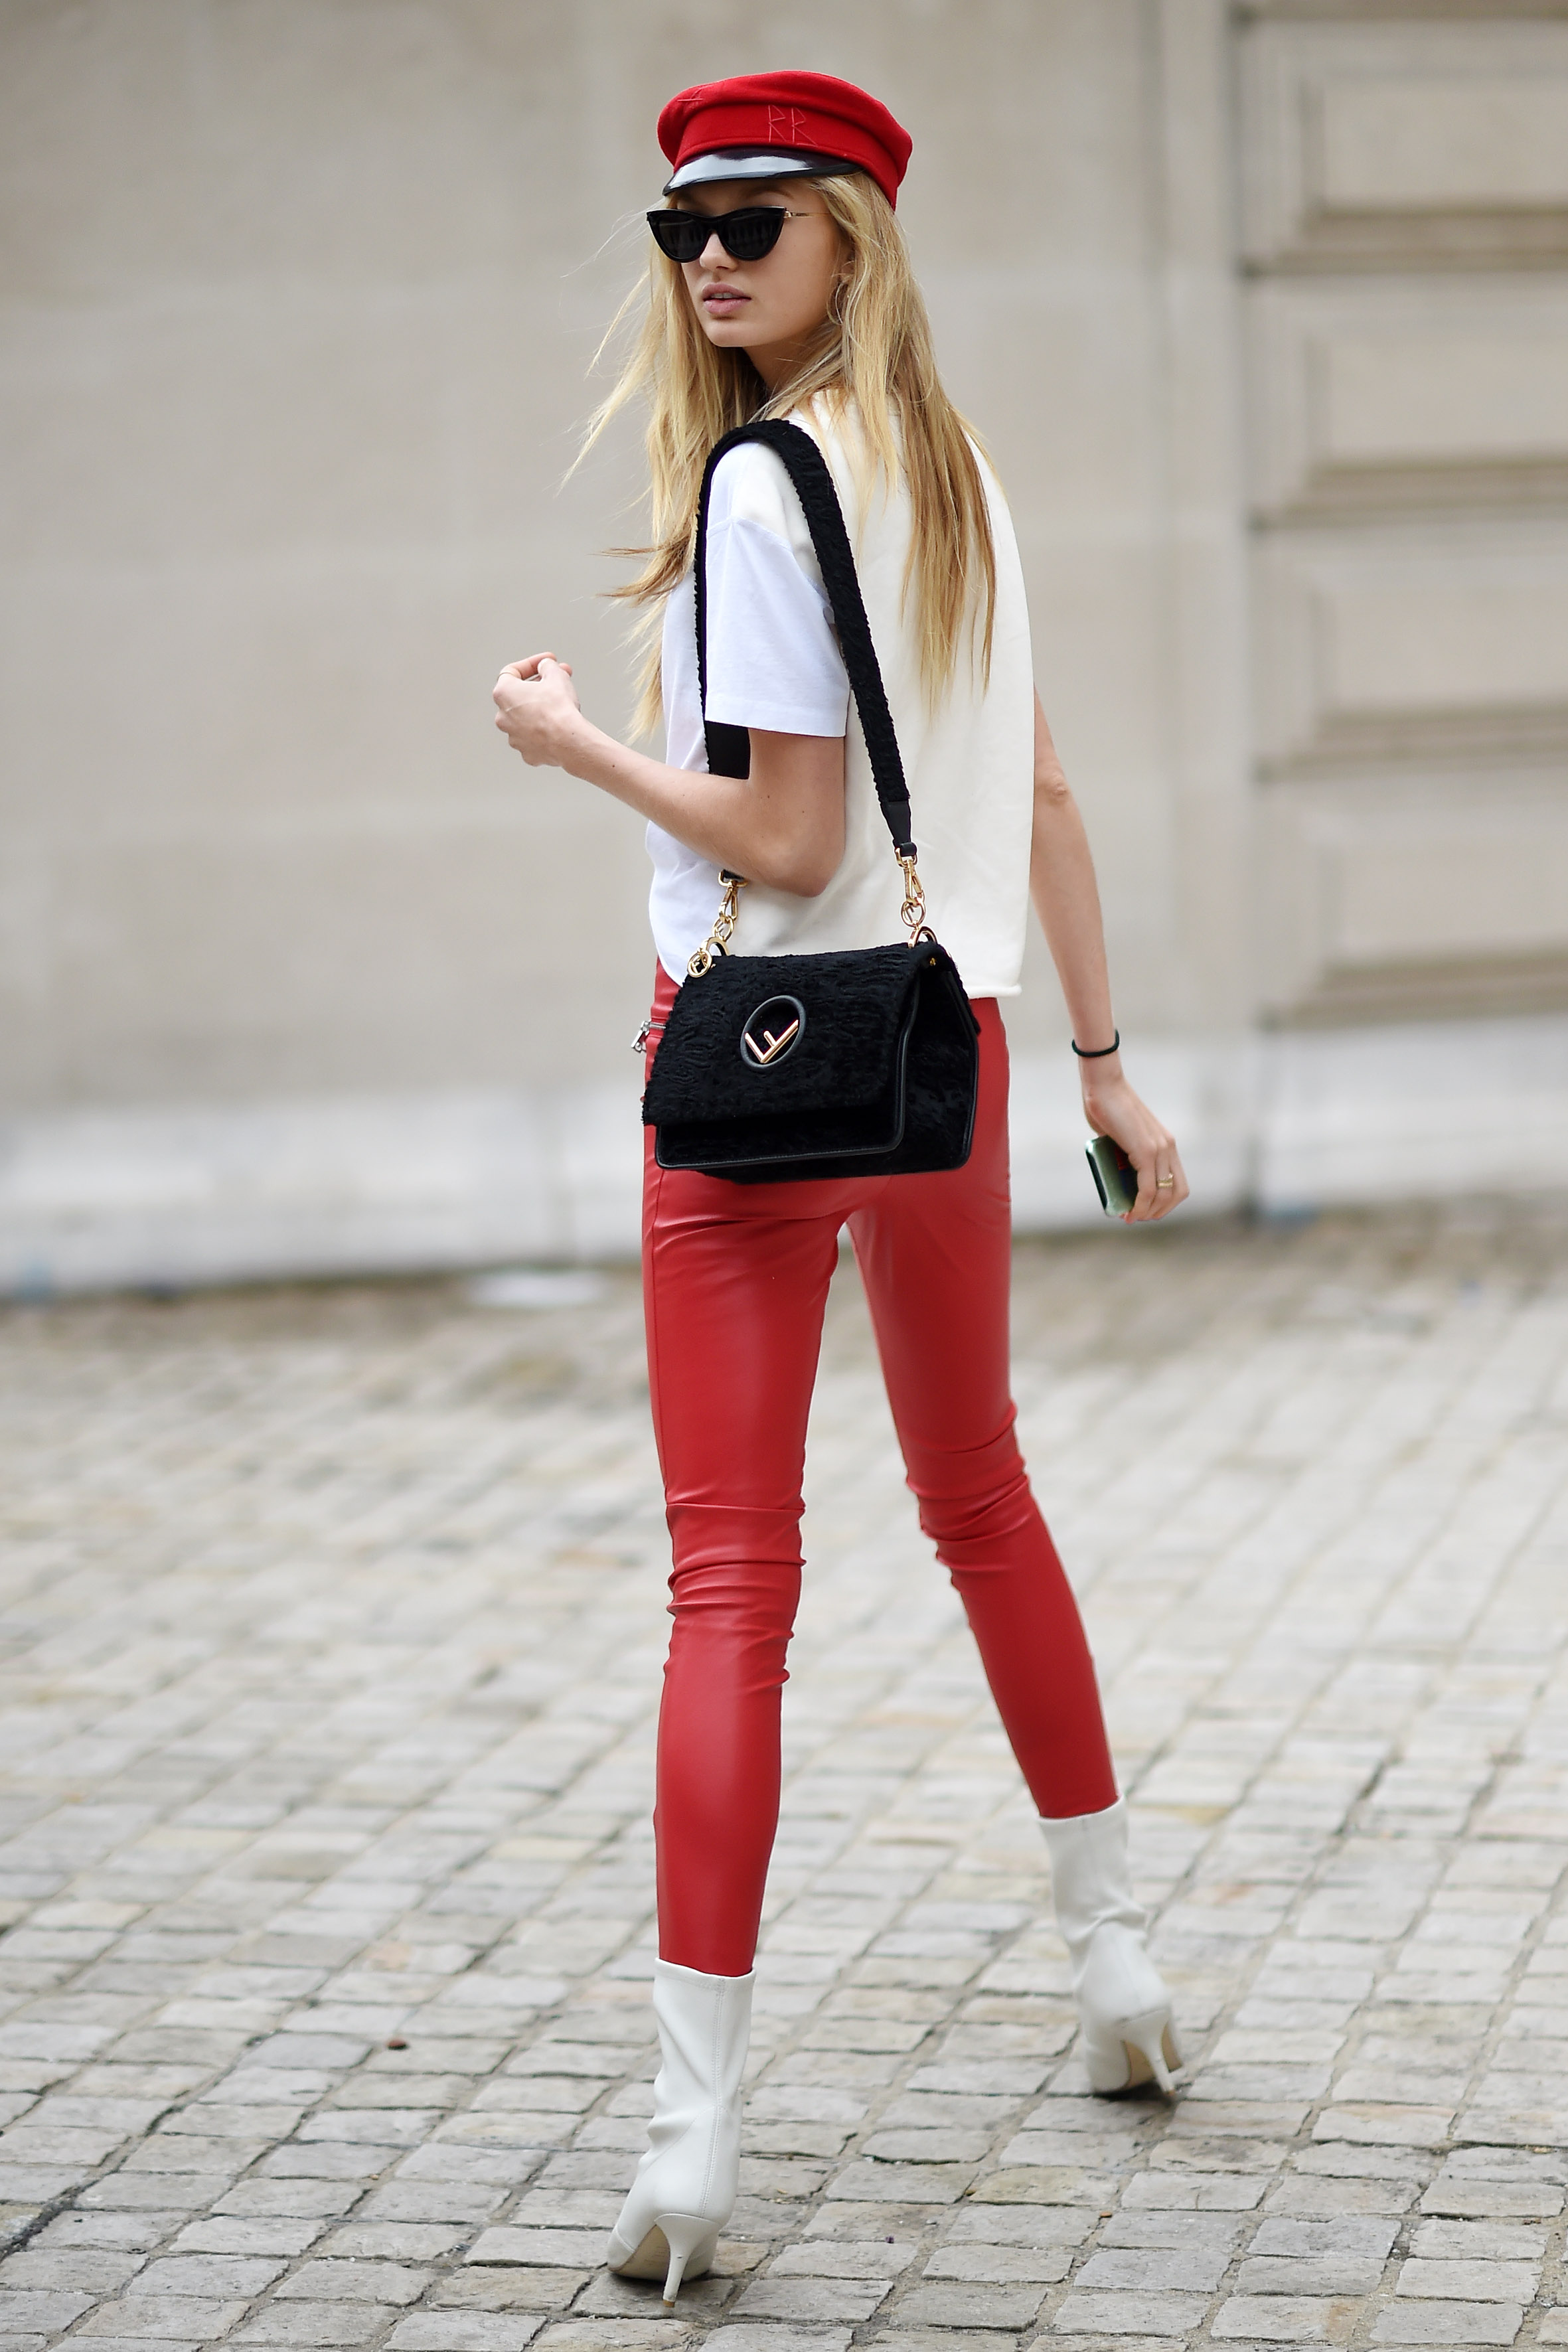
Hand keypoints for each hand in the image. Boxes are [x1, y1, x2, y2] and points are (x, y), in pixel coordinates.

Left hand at [493, 653, 580, 767]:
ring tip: (560, 703)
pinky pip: (535, 736)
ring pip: (527, 717)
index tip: (545, 662)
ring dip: (541, 708)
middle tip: (559, 680)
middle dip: (540, 685)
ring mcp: (514, 737)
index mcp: (504, 693)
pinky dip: (545, 729)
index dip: (531, 663)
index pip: (512, 671)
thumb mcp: (555, 674)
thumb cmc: (558, 710)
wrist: (568, 742)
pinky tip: (559, 725)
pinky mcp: (527, 752)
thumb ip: (546, 665)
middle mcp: (503, 716)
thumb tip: (545, 666)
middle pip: (519, 695)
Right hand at [1080, 1067, 1187, 1222]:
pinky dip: (1140, 1205)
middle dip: (1158, 1211)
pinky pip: (1148, 1188)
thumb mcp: (1121, 1136)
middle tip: (1137, 1217)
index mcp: (1166, 1144)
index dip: (1164, 1203)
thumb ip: (1124, 1151)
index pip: (1177, 1183)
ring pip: (1163, 1194)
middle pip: (1176, 1193)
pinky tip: (1130, 1212)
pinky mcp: (1145, 1151)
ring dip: (1147, 1212)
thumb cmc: (1106, 1108)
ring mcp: (1159, 1149)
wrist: (1103, 1086)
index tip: (1144, 1210)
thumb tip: (1114, 1168)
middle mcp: (1168, 1147)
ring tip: (1130, 1218)